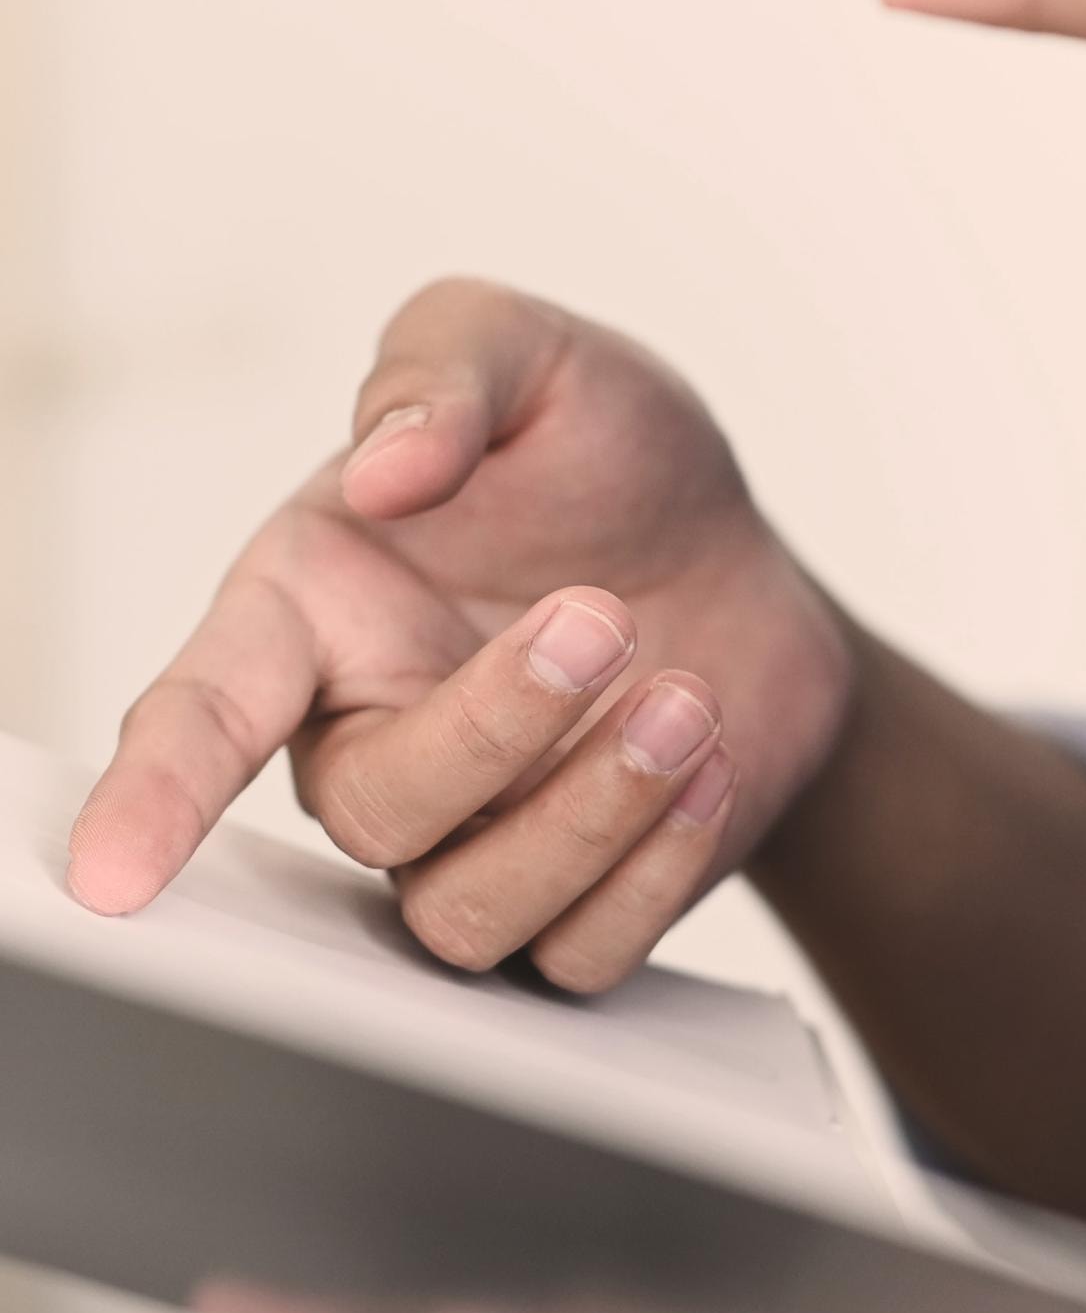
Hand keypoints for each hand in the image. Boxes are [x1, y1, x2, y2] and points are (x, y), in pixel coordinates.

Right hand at [68, 280, 852, 989]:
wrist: (741, 555)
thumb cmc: (603, 457)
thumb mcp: (529, 355)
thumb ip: (444, 369)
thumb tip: (390, 464)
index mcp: (314, 614)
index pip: (202, 716)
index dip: (156, 796)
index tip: (117, 871)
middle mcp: (370, 739)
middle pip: (371, 814)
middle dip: (495, 727)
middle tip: (604, 615)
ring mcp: (470, 837)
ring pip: (468, 914)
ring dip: (592, 812)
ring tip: (686, 696)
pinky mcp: (575, 902)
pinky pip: (583, 957)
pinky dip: (659, 867)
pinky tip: (709, 764)